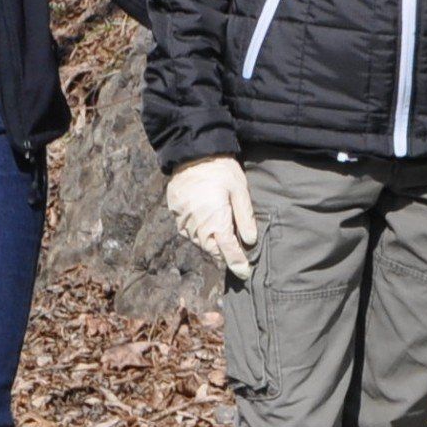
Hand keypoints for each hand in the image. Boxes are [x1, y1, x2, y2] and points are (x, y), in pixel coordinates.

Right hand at [166, 156, 258, 277]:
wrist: (192, 153)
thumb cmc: (221, 170)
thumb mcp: (240, 191)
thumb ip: (245, 218)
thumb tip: (250, 241)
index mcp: (216, 222)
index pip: (229, 252)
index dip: (238, 264)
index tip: (245, 273)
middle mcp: (198, 227)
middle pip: (213, 251)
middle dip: (224, 256)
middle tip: (236, 257)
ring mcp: (184, 222)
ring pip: (200, 243)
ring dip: (212, 245)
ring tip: (222, 243)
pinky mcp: (176, 215)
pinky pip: (188, 232)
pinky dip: (199, 234)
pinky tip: (206, 227)